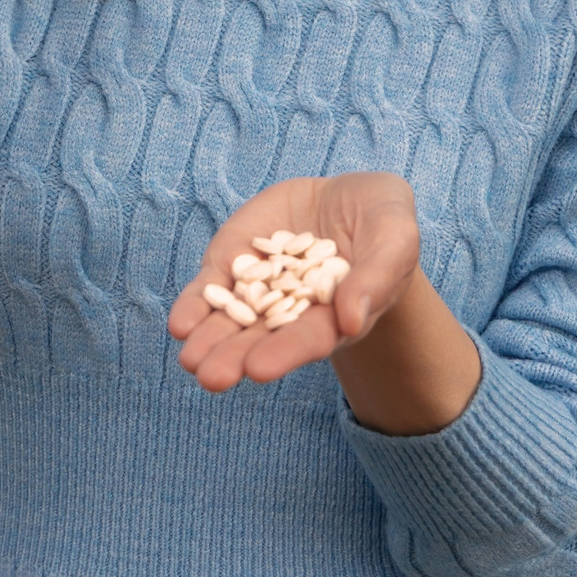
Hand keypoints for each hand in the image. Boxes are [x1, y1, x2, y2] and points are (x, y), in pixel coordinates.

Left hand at [169, 172, 476, 432]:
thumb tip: (352, 320)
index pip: (309, 340)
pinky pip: (211, 288)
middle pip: (262, 340)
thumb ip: (377, 275)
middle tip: (212, 377)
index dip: (285, 354)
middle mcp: (293, 312)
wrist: (348, 199)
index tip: (259, 370)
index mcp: (336, 317)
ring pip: (229, 321)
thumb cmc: (384, 222)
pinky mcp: (235, 261)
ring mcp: (259, 288)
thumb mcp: (395, 236)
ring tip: (190, 360)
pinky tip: (180, 324)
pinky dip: (195, 306)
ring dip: (208, 341)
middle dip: (236, 358)